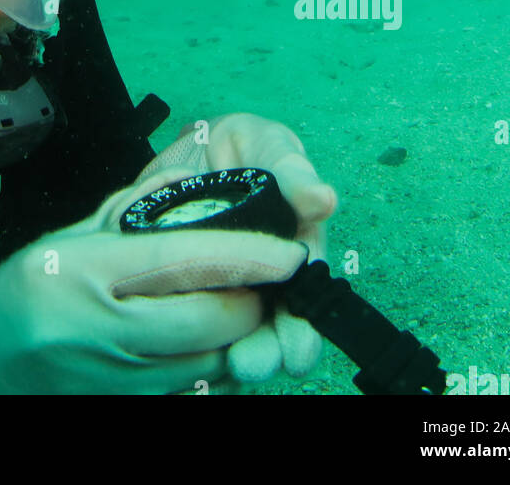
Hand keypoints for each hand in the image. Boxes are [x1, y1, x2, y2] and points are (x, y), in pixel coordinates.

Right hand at [0, 159, 313, 395]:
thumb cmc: (17, 294)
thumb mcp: (66, 241)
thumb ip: (128, 218)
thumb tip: (191, 192)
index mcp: (87, 272)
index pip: (185, 262)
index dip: (248, 256)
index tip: (289, 250)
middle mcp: (106, 331)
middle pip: (214, 321)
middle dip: (252, 300)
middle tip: (268, 277)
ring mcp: (119, 380)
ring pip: (213, 362)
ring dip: (240, 336)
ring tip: (245, 305)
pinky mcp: (130, 408)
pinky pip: (195, 389)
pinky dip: (215, 365)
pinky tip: (212, 341)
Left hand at [135, 112, 338, 382]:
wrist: (189, 150)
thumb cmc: (240, 146)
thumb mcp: (265, 144)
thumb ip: (291, 169)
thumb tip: (323, 199)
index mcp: (295, 249)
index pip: (307, 301)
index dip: (303, 331)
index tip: (295, 351)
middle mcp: (269, 279)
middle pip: (274, 330)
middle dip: (266, 353)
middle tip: (248, 364)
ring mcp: (231, 288)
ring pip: (237, 336)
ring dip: (233, 355)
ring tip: (224, 366)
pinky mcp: (191, 291)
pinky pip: (197, 329)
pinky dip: (195, 350)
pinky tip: (186, 361)